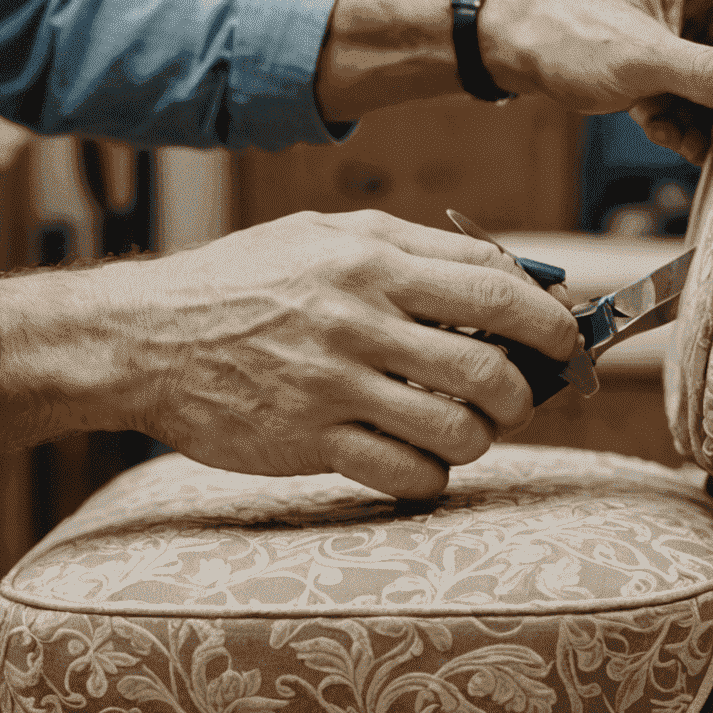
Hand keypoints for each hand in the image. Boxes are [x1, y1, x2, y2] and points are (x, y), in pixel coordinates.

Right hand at [0, 211, 579, 498]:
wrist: (146, 339)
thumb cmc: (244, 281)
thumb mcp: (326, 236)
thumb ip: (418, 250)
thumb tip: (514, 277)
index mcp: (372, 261)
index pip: (498, 292)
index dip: (551, 322)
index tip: (566, 342)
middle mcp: (360, 320)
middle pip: (491, 370)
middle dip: (524, 392)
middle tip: (516, 397)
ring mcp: (336, 386)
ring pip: (458, 431)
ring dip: (478, 438)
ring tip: (461, 429)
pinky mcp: (311, 442)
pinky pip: (407, 475)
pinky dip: (431, 476)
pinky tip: (418, 462)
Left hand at [483, 0, 712, 164]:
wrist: (514, 50)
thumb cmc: (567, 33)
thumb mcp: (639, 57)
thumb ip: (705, 74)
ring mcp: (694, 20)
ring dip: (709, 116)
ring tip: (683, 136)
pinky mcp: (679, 54)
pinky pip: (704, 93)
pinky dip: (687, 120)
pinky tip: (665, 132)